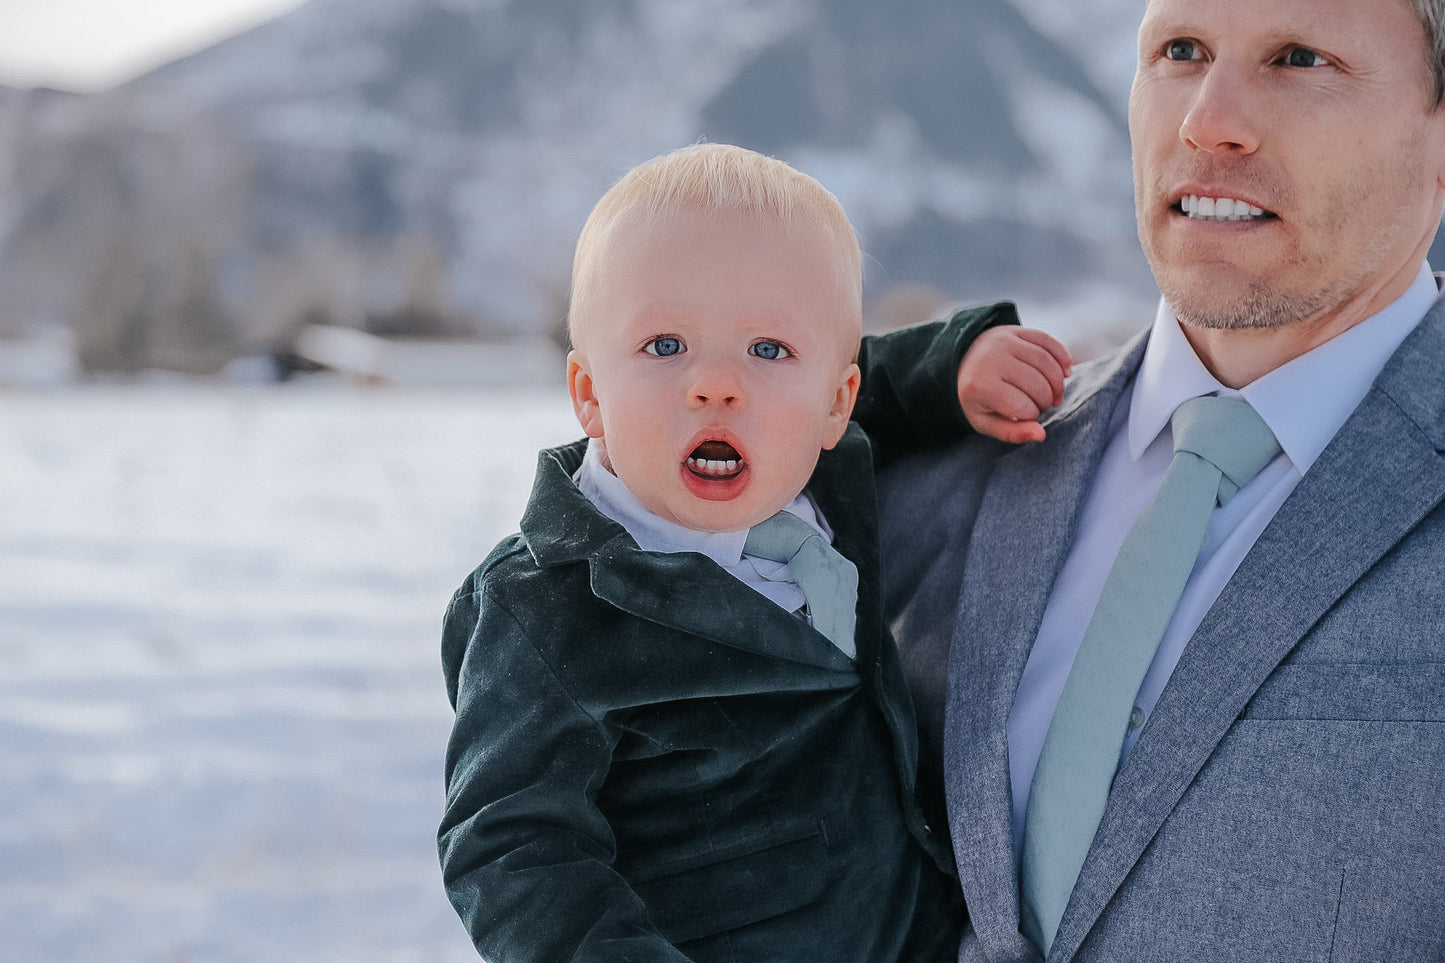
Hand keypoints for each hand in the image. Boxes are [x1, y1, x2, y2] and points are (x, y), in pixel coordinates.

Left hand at [957, 327, 1072, 443]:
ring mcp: (1004, 341)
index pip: (1023, 407)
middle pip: (1037, 384)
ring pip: (1046, 363)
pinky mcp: (1015, 330)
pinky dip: (1062, 358)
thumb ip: (1012, 433)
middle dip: (1047, 401)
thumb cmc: (978, 398)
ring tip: (1054, 395)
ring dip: (1058, 383)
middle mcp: (992, 359)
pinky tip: (1066, 373)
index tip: (1027, 417)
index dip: (1032, 416)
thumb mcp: (986, 421)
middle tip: (1043, 406)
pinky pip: (1048, 341)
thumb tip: (1041, 434)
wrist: (962, 363)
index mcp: (980, 386)